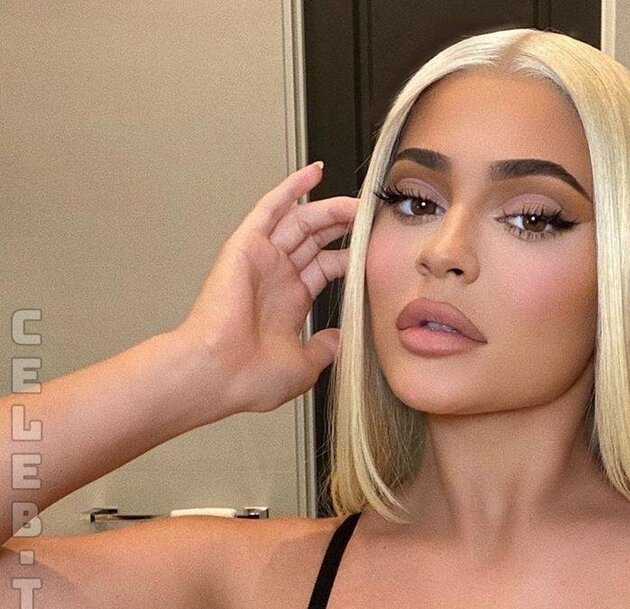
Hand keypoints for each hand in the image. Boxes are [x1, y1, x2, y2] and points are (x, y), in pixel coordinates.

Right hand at [178, 162, 358, 413]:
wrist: (218, 373)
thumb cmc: (250, 377)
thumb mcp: (303, 366)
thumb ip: (323, 349)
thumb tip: (340, 340)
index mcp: (289, 303)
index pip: (325, 267)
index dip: (349, 256)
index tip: (374, 249)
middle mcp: (276, 278)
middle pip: (316, 240)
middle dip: (343, 227)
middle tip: (370, 218)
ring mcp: (262, 260)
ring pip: (300, 221)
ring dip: (328, 208)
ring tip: (356, 202)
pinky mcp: (246, 246)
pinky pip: (270, 208)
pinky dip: (290, 189)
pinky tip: (313, 173)